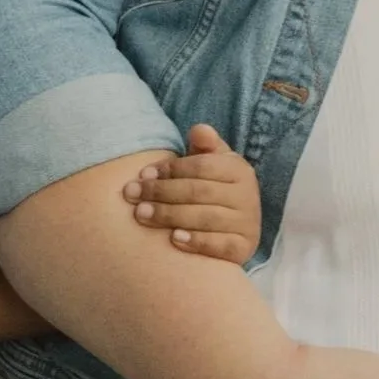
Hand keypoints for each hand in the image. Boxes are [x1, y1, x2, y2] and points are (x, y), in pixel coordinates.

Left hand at [122, 124, 263, 261]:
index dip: (171, 169)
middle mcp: (247, 196)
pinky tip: (173, 239)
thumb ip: (205, 146)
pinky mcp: (243, 248)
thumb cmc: (215, 190)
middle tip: (131, 194)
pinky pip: (219, 246)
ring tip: (141, 214)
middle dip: (162, 192)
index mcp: (239, 170)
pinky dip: (196, 242)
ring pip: (205, 218)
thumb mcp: (214, 164)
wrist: (236, 229)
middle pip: (199, 191)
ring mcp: (247, 223)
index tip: (143, 174)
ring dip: (169, 216)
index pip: (202, 166)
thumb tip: (199, 129)